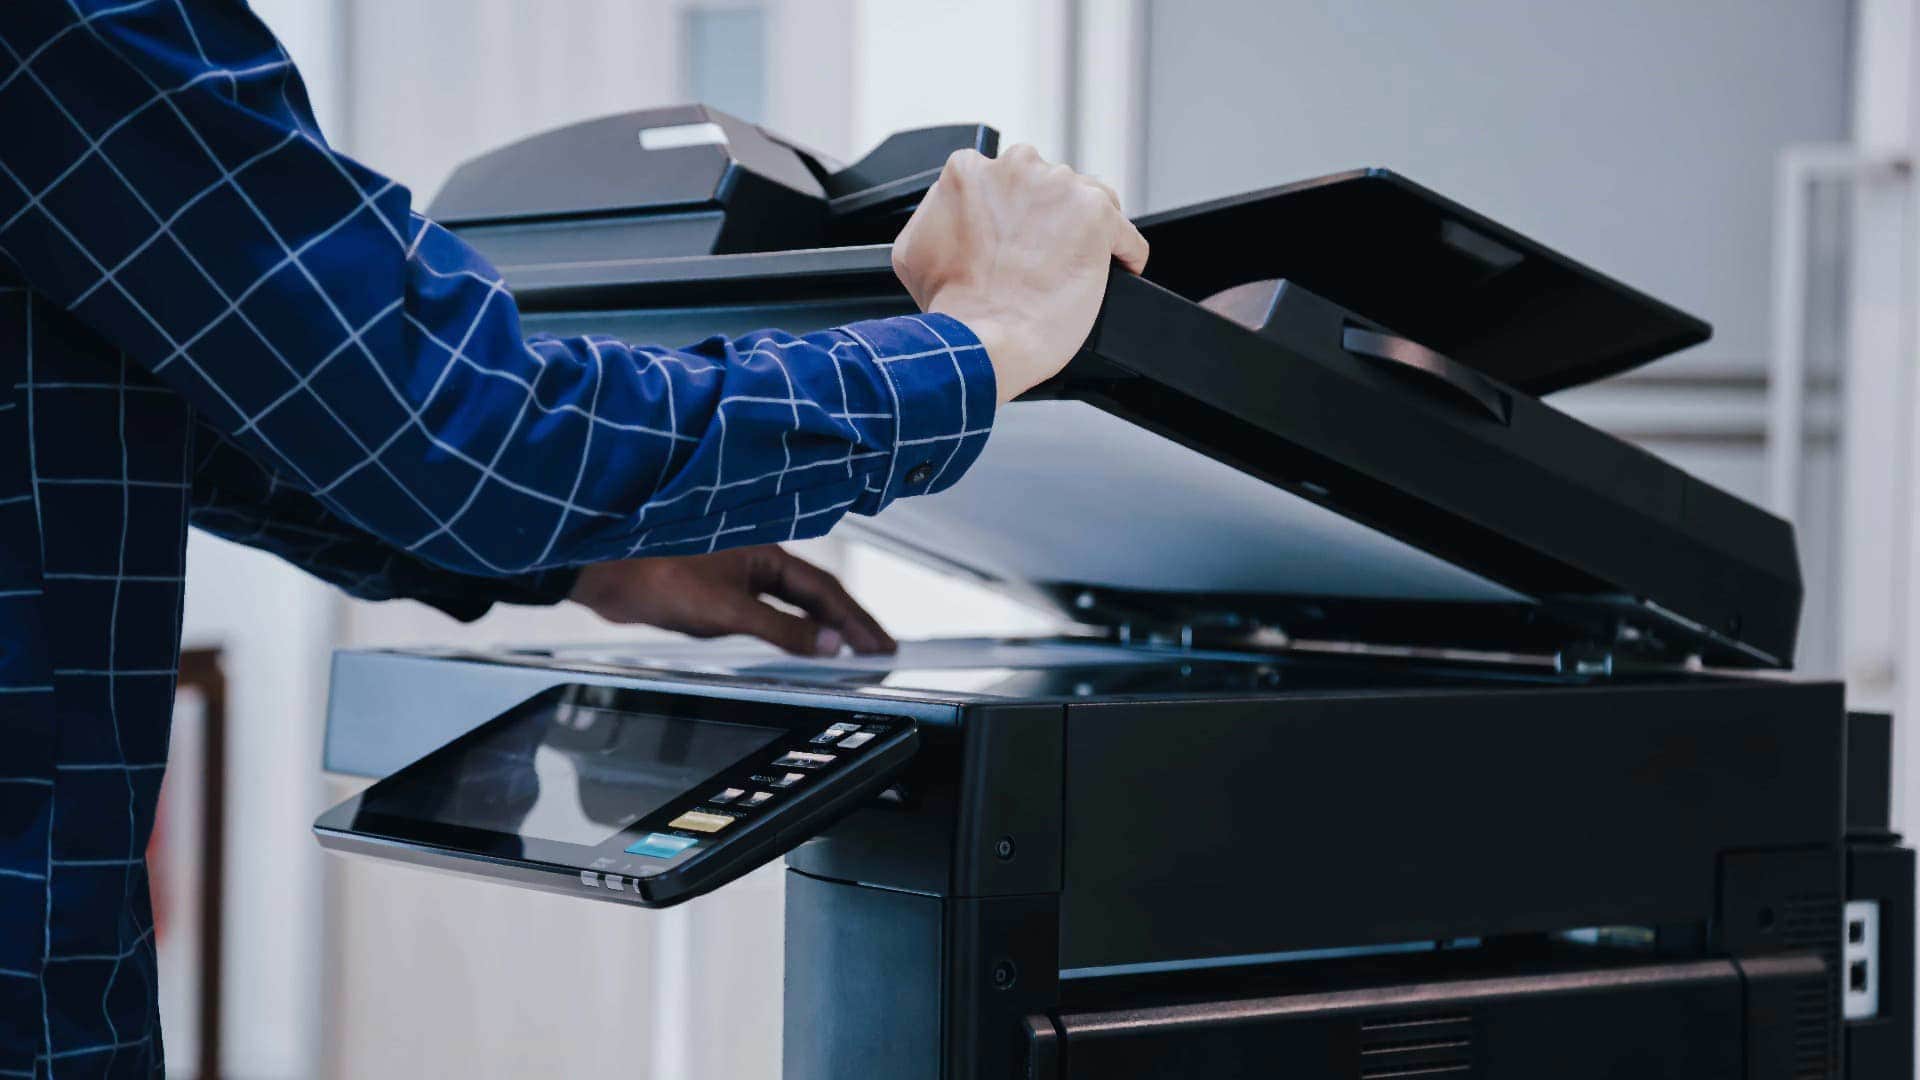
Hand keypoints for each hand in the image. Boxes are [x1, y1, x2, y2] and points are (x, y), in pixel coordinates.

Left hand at [568, 546, 894, 656]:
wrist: (608, 574)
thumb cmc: (658, 574)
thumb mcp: (728, 610)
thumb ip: (781, 631)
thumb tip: (825, 645)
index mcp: (767, 557)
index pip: (826, 593)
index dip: (858, 621)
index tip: (882, 644)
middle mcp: (756, 565)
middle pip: (815, 599)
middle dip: (848, 626)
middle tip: (877, 651)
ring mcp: (737, 581)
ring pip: (791, 609)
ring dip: (819, 630)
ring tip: (846, 654)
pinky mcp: (716, 598)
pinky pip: (765, 618)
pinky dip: (787, 634)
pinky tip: (792, 650)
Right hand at [891, 144, 1147, 404]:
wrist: (979, 342)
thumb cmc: (950, 306)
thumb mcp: (914, 249)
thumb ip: (938, 215)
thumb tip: (954, 216)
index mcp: (971, 170)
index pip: (1008, 179)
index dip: (1014, 213)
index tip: (1015, 240)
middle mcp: (1018, 167)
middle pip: (1050, 185)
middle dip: (1050, 217)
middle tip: (1039, 259)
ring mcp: (1062, 189)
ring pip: (1090, 201)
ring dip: (1084, 232)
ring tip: (1071, 269)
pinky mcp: (1099, 218)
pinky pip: (1126, 237)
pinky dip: (1123, 257)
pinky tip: (1112, 275)